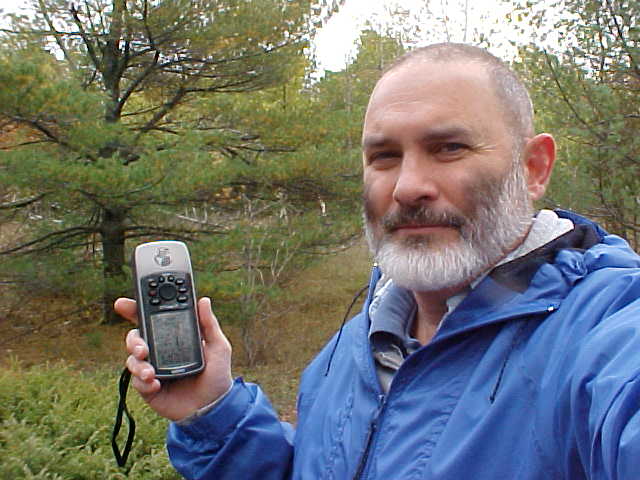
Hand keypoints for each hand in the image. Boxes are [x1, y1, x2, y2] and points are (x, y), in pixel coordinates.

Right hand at [116, 297, 232, 421]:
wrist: (214, 407)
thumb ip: (209, 324)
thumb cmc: (217, 374)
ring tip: (151, 372)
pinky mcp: (148, 388)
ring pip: (132, 359)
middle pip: (135, 337)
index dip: (135, 309)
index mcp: (172, 336)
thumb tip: (203, 300)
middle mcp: (158, 350)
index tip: (124, 303)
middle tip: (142, 347)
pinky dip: (144, 382)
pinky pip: (137, 382)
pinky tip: (155, 384)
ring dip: (138, 364)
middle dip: (133, 340)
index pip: (151, 318)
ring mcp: (152, 369)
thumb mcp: (218, 347)